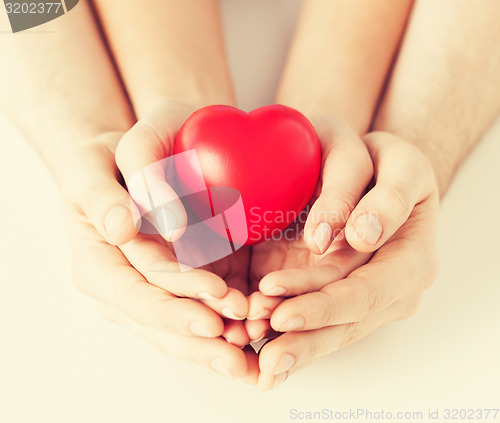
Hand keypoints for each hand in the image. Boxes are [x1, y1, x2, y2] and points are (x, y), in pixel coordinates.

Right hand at [59, 113, 251, 379]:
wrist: (118, 169)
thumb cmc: (101, 166)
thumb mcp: (89, 170)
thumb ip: (102, 197)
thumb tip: (121, 229)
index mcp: (97, 268)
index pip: (137, 295)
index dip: (174, 307)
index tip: (213, 310)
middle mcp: (124, 290)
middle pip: (164, 325)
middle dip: (202, 340)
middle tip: (240, 350)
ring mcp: (154, 293)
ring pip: (184, 328)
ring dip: (217, 344)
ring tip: (252, 353)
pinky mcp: (180, 286)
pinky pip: (202, 311)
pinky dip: (226, 324)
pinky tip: (253, 333)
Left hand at [253, 131, 438, 389]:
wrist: (379, 172)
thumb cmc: (389, 164)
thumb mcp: (398, 167)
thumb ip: (385, 200)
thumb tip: (362, 237)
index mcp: (413, 259)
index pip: (368, 291)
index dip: (325, 305)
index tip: (281, 315)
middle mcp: (393, 289)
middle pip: (346, 322)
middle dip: (303, 340)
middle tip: (261, 356)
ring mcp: (367, 297)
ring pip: (330, 328)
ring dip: (293, 343)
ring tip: (253, 352)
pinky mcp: (340, 295)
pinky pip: (319, 320)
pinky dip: (291, 334)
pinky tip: (260, 346)